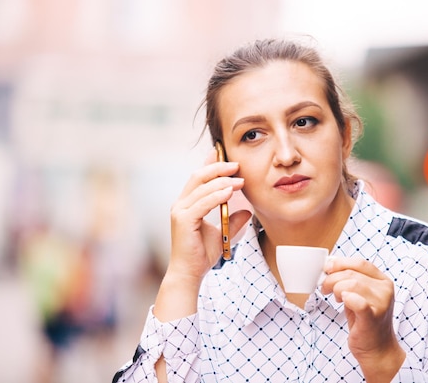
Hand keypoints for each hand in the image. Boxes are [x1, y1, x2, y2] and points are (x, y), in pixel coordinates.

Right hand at [169, 159, 249, 280]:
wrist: (190, 274)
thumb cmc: (202, 254)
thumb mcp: (223, 232)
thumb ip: (232, 220)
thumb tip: (247, 210)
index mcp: (187, 204)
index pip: (198, 177)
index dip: (210, 162)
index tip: (224, 153)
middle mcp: (181, 204)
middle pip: (199, 176)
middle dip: (218, 167)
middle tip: (237, 164)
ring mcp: (180, 211)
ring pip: (202, 187)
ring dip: (223, 181)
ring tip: (240, 180)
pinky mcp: (184, 220)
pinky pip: (203, 202)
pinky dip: (217, 195)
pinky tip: (230, 191)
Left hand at [321, 257, 404, 381]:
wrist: (377, 350)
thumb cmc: (365, 322)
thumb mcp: (360, 296)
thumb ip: (351, 281)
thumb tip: (330, 265)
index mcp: (383, 281)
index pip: (360, 263)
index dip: (341, 263)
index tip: (327, 268)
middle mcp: (385, 290)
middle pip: (352, 274)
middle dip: (332, 279)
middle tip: (324, 288)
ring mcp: (381, 304)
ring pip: (352, 285)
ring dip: (336, 289)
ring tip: (335, 298)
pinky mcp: (373, 318)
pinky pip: (359, 303)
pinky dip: (348, 299)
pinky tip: (343, 302)